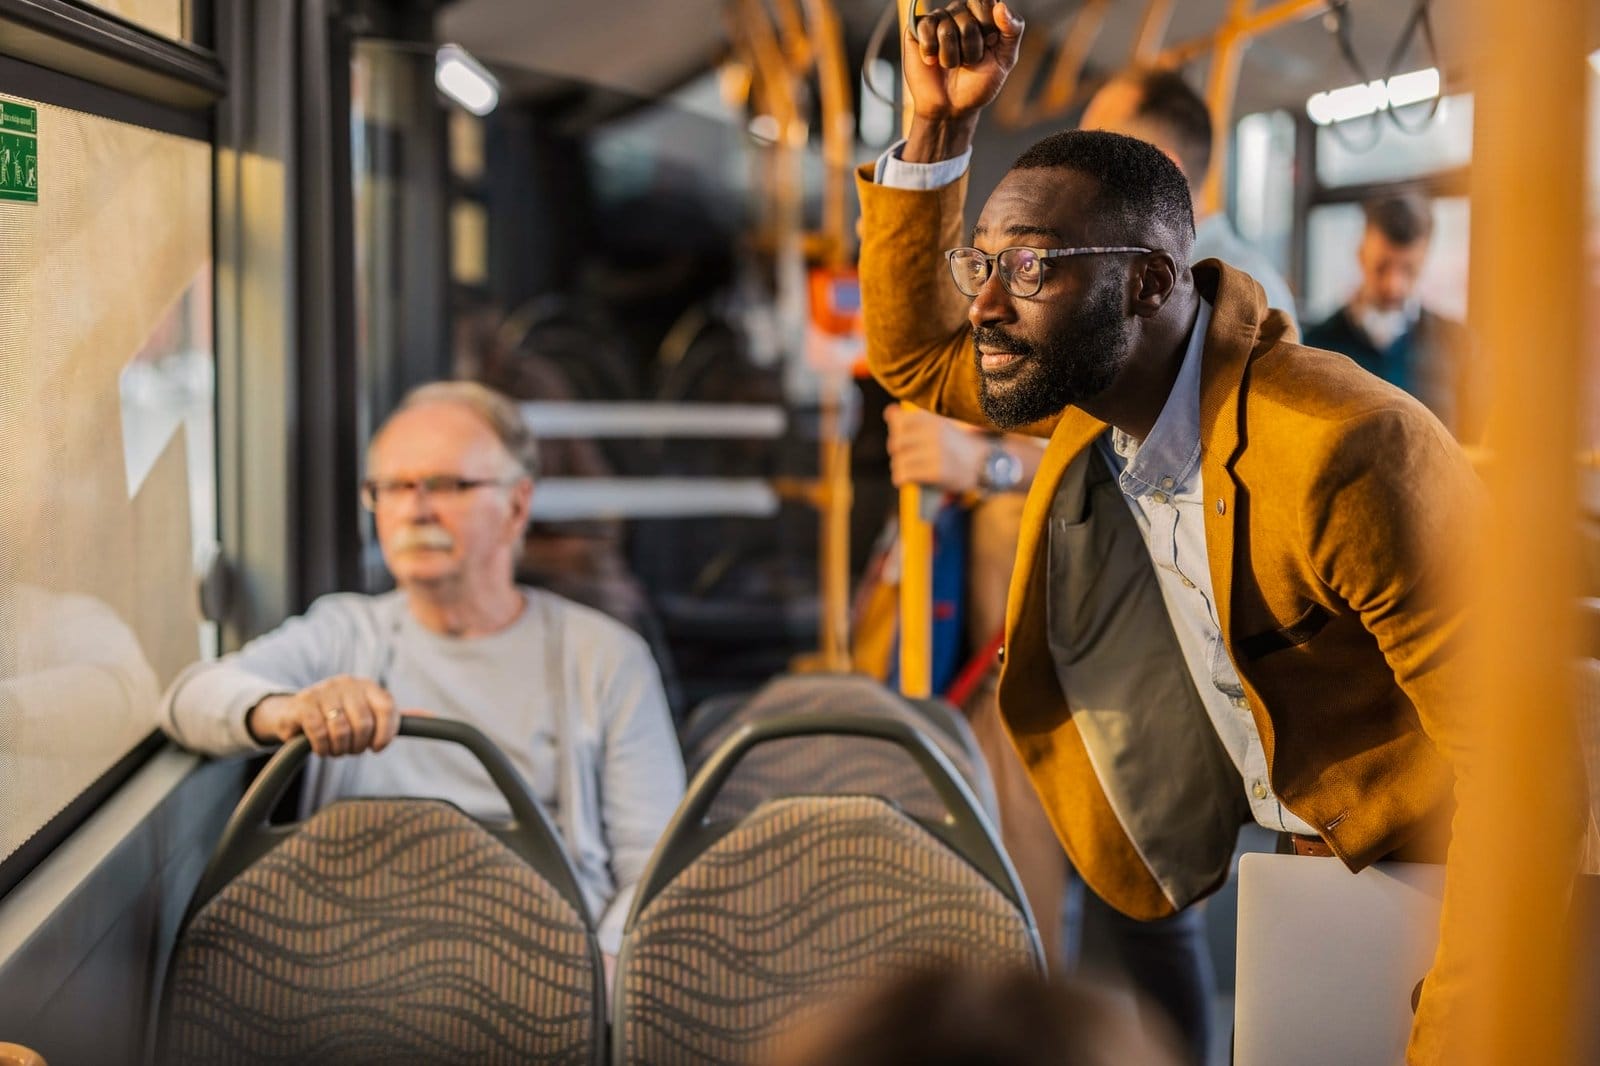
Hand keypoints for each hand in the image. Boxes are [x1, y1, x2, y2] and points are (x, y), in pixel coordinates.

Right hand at [247, 675, 402, 756]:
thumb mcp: (367, 713)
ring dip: (339, 749)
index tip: (377, 748)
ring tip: (334, 749)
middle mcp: (348, 683)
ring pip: (341, 730)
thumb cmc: (337, 716)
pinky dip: (321, 747)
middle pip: (364, 724)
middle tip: (350, 750)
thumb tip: (431, 717)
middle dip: (358, 746)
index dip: (386, 733)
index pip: (388, 708)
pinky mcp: (303, 703)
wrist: (293, 712)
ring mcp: (324, 690)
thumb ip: (395, 716)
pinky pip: (318, 732)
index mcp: (368, 686)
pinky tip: (320, 748)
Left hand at [885, 404, 987, 493]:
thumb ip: (911, 419)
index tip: (908, 439)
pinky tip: (910, 479)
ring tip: (910, 469)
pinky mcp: (937, 472)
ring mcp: (936, 452)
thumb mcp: (936, 426)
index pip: (899, 422)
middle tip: (907, 457)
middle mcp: (934, 433)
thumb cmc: (955, 446)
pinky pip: (904, 475)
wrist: (984, 465)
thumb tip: (889, 411)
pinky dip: (902, 479)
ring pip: (899, 460)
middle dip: (898, 452)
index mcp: (933, 418)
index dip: (898, 433)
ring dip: (900, 467)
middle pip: (896, 442)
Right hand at [903, 0, 1024, 122]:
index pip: (985, 1)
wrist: (952, 108)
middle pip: (966, 18)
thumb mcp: (1005, 59)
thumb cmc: (979, 83)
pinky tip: (932, 61)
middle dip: (970, 48)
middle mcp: (960, 11)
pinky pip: (925, 28)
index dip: (986, 25)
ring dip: (951, 56)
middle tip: (968, 62)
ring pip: (946, 28)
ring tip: (950, 65)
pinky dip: (931, 51)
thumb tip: (1000, 6)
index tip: (987, 45)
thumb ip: (1013, 30)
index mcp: (983, 14)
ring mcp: (938, 19)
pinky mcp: (918, 29)